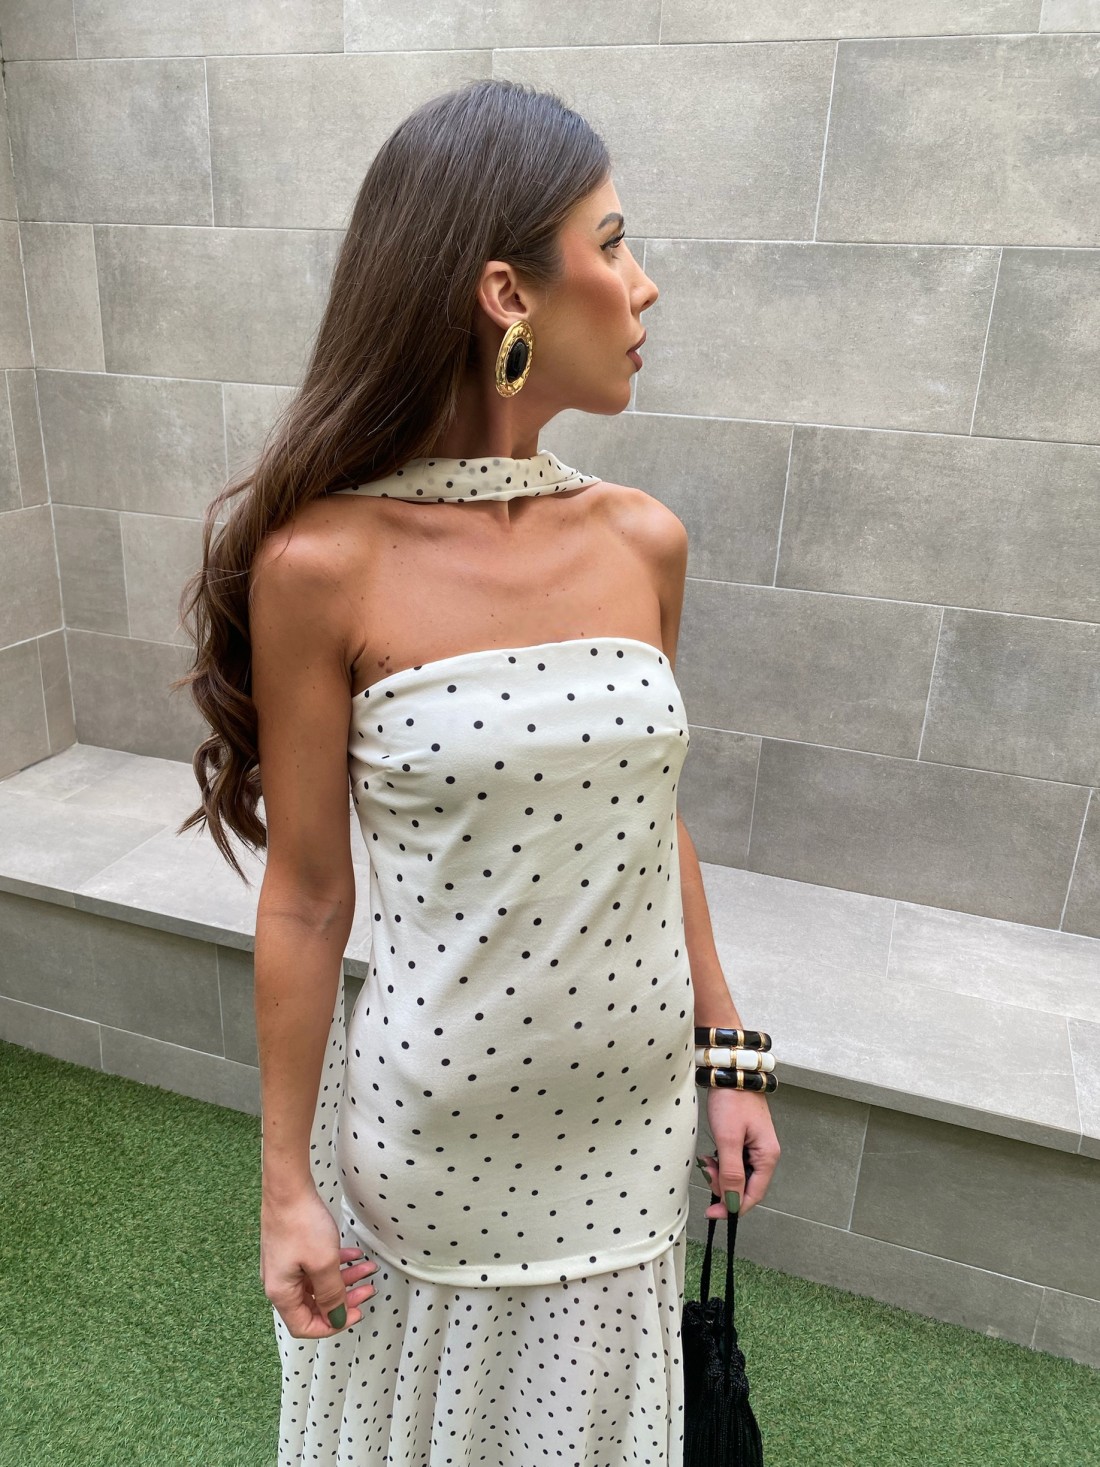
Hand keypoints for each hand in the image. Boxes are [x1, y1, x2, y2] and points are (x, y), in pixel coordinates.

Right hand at [260, 1185, 378, 1337]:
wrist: (287, 1187)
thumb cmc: (301, 1223)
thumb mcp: (323, 1264)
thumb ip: (332, 1295)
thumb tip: (338, 1319)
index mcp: (281, 1293)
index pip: (304, 1326)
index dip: (333, 1325)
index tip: (356, 1313)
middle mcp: (280, 1283)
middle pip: (314, 1305)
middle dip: (344, 1300)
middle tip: (368, 1291)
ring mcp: (285, 1266)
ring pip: (318, 1284)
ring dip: (344, 1278)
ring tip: (368, 1268)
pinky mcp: (291, 1250)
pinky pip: (315, 1266)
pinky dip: (335, 1264)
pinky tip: (354, 1255)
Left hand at [699, 1088, 779, 1219]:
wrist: (730, 1072)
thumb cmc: (732, 1102)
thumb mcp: (728, 1139)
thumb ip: (731, 1172)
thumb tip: (733, 1203)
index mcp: (767, 1157)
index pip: (753, 1195)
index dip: (733, 1207)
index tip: (712, 1213)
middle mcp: (765, 1155)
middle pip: (745, 1186)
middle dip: (723, 1186)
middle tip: (707, 1171)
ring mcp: (755, 1147)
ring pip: (737, 1175)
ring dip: (720, 1174)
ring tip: (707, 1161)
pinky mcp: (745, 1140)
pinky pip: (733, 1162)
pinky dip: (721, 1163)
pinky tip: (711, 1156)